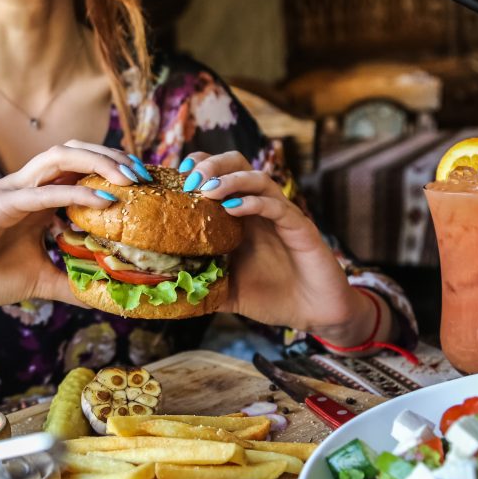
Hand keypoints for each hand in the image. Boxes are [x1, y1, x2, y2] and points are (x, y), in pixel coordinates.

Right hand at [0, 141, 144, 315]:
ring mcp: (11, 191)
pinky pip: (42, 192)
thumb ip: (74, 281)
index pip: (80, 167)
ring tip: (128, 178)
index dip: (113, 167)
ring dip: (97, 163)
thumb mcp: (43, 280)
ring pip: (59, 158)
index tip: (146, 183)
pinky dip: (74, 192)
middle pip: (75, 151)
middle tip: (143, 175)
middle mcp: (26, 185)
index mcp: (37, 196)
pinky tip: (102, 199)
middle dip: (112, 156)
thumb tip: (108, 297)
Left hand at [183, 151, 379, 344]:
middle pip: (238, 164)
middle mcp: (260, 209)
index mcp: (241, 217)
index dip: (198, 168)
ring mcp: (282, 216)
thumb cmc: (272, 297)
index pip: (219, 175)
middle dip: (212, 165)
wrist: (313, 314)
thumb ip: (200, 287)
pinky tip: (233, 209)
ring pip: (259, 179)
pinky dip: (255, 202)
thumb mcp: (227, 292)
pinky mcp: (301, 229)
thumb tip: (164, 292)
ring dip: (231, 179)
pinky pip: (279, 207)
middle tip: (191, 181)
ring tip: (208, 189)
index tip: (177, 177)